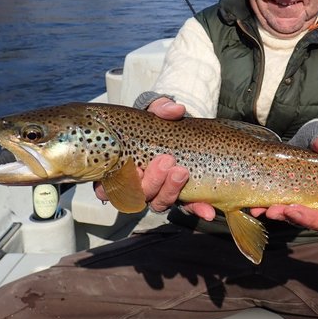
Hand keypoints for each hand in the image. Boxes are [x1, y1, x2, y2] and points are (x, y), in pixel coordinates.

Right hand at [94, 97, 215, 220]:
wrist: (178, 128)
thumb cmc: (157, 121)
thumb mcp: (156, 111)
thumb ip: (161, 108)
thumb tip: (175, 110)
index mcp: (121, 168)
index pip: (110, 187)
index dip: (119, 183)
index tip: (134, 168)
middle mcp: (138, 185)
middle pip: (139, 195)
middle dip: (153, 181)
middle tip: (167, 160)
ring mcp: (159, 192)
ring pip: (159, 202)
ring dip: (171, 191)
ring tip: (182, 172)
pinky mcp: (180, 196)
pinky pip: (187, 207)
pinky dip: (197, 209)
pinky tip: (208, 210)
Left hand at [248, 135, 317, 233]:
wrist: (304, 149)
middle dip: (307, 220)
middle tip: (293, 210)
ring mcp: (307, 211)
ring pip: (299, 221)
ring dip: (285, 216)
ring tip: (272, 210)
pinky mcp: (288, 207)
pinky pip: (279, 213)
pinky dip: (267, 211)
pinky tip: (256, 209)